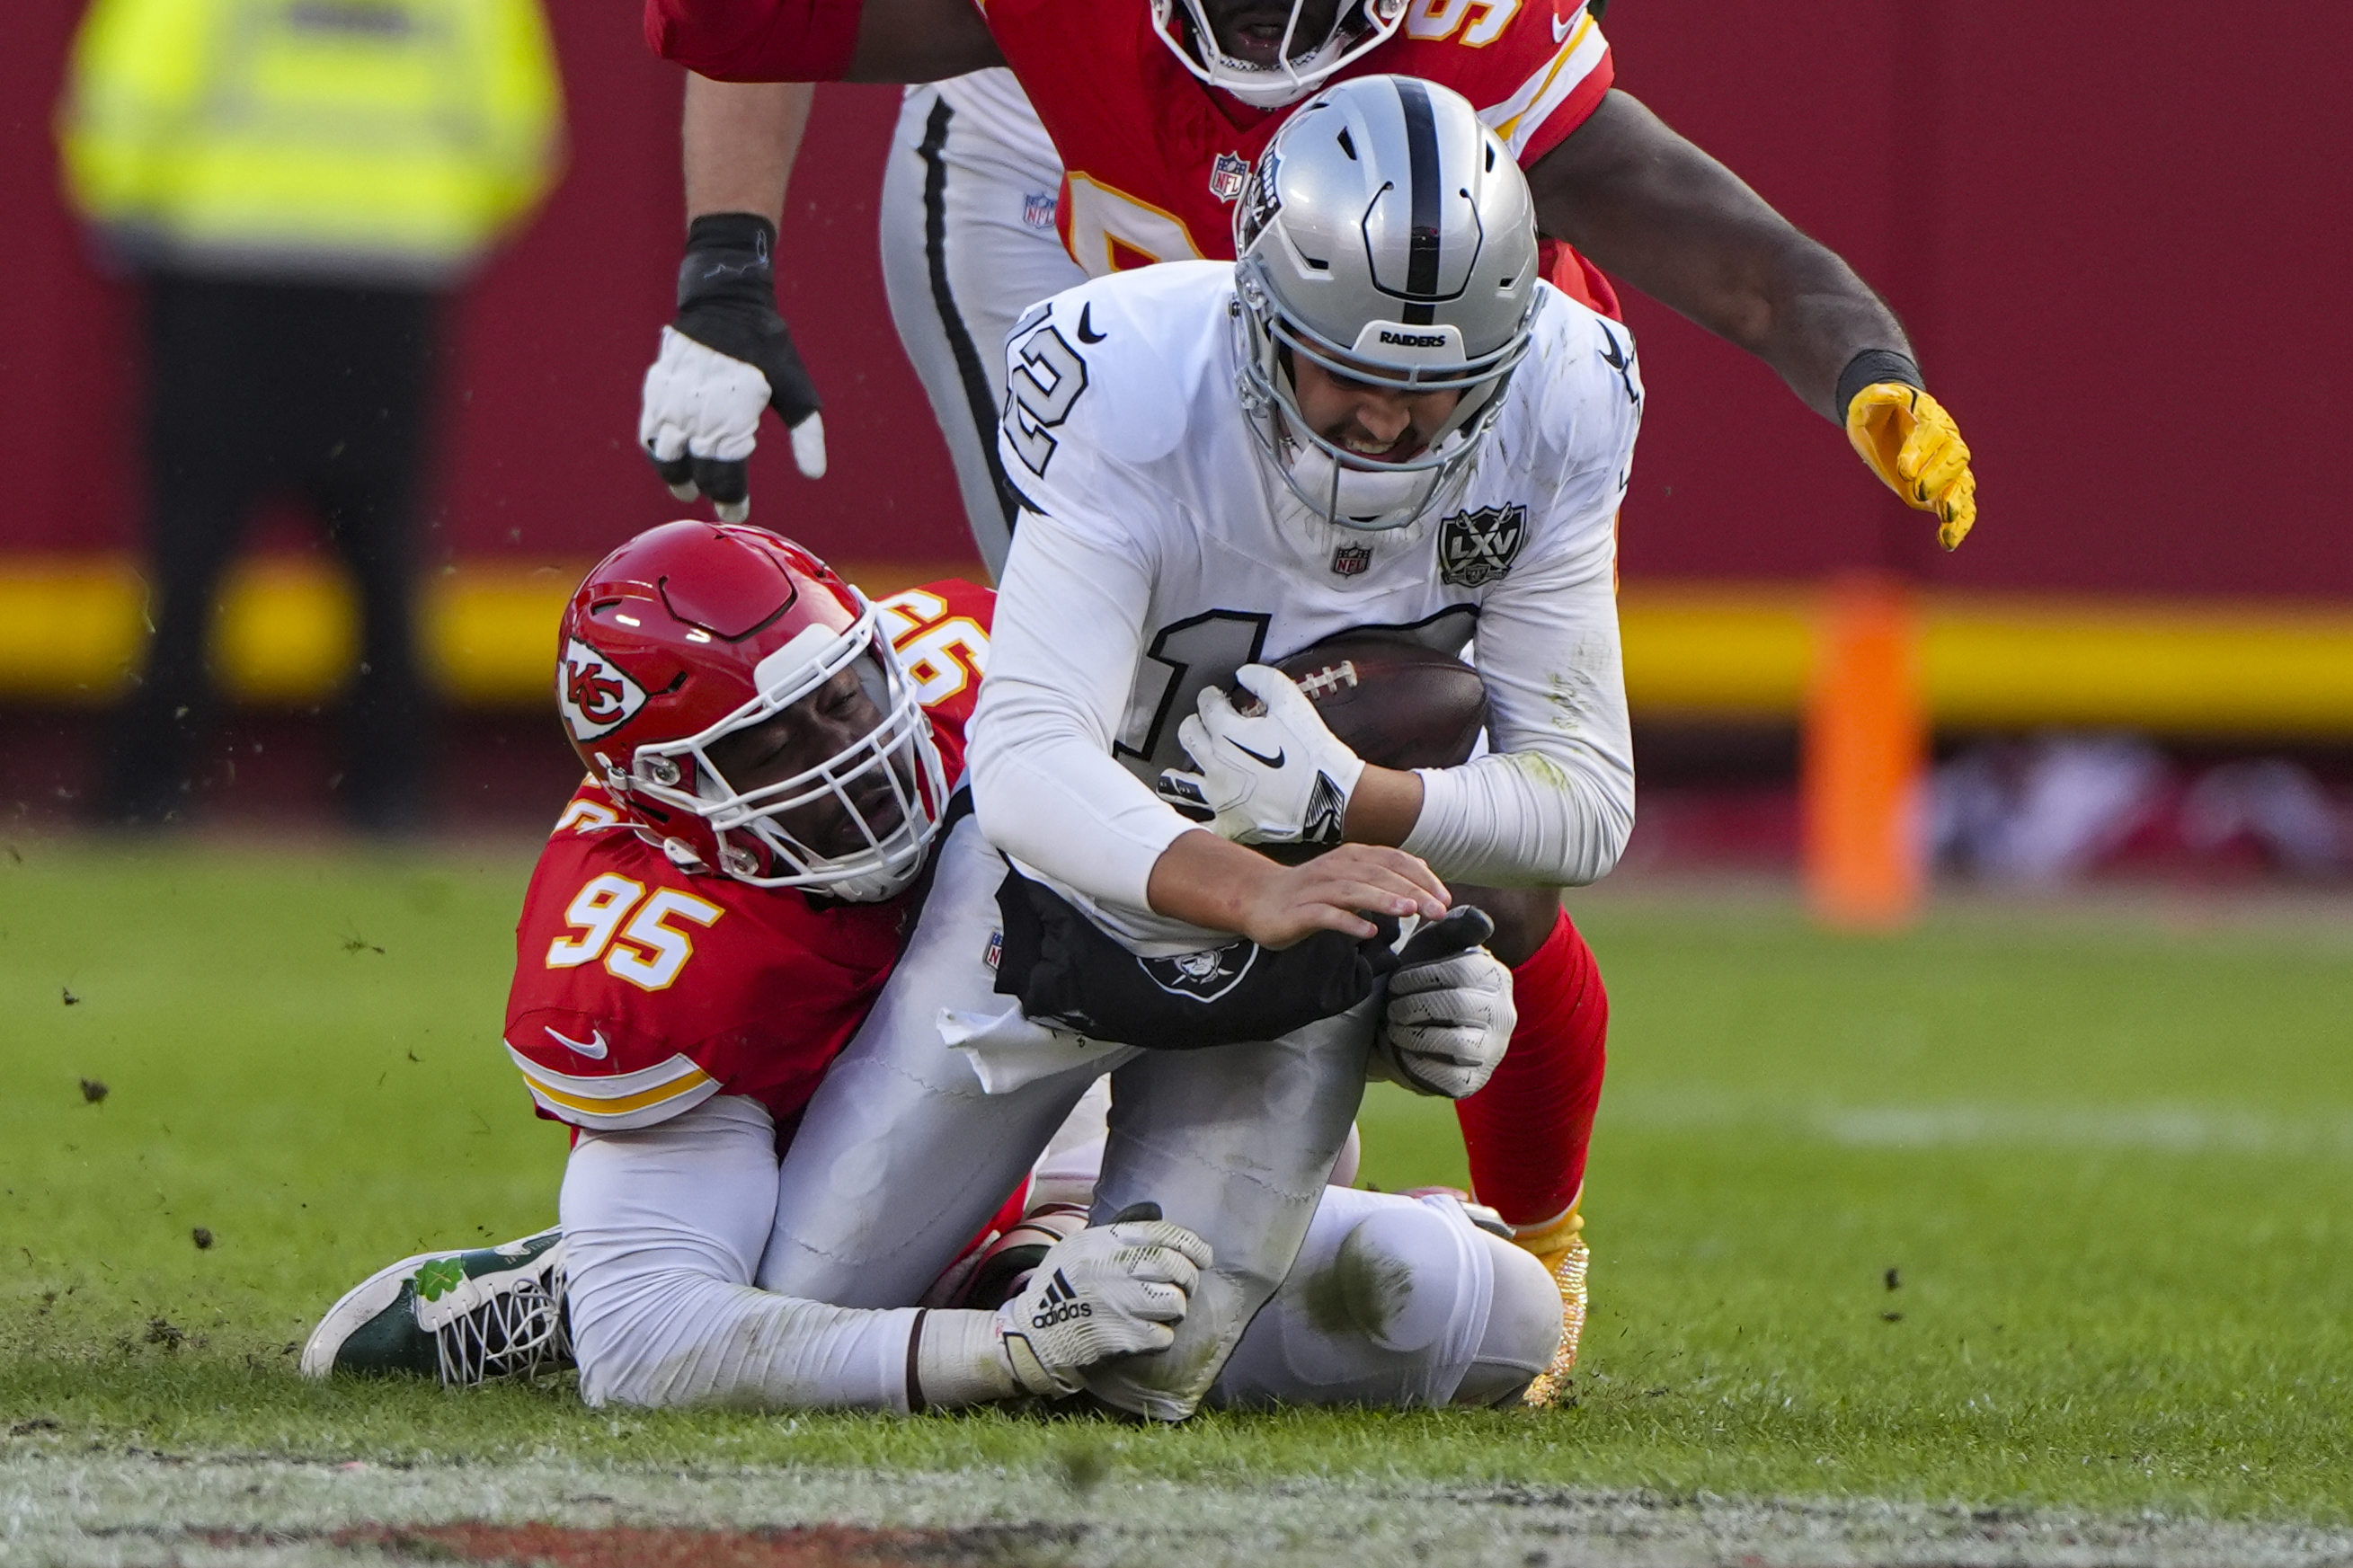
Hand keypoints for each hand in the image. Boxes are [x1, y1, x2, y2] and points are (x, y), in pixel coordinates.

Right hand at [638, 213, 825, 521]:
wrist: (725, 301)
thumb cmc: (767, 348)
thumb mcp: (797, 389)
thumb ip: (808, 434)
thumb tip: (815, 475)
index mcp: (732, 415)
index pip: (725, 472)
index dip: (730, 497)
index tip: (736, 512)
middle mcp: (697, 411)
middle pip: (694, 468)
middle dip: (705, 490)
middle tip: (716, 504)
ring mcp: (672, 399)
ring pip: (664, 453)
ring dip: (673, 475)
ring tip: (686, 489)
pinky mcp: (656, 388)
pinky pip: (649, 429)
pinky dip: (657, 449)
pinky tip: (671, 457)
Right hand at [995, 1206, 1211, 1396]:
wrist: (1035, 1334)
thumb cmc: (1062, 1287)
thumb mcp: (1079, 1246)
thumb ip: (1118, 1233)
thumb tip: (1158, 1216)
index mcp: (1103, 1242)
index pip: (1161, 1234)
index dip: (1191, 1244)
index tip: (1204, 1256)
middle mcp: (1112, 1269)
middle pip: (1174, 1266)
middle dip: (1189, 1276)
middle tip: (1187, 1285)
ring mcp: (1119, 1304)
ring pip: (1175, 1302)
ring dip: (1176, 1308)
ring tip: (1162, 1310)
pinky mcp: (1122, 1338)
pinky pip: (1164, 1335)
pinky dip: (1161, 1335)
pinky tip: (1146, 1332)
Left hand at [1156, 664, 1364, 845]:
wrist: (1327, 794)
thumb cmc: (1311, 749)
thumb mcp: (1291, 702)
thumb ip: (1264, 681)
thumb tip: (1243, 673)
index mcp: (1226, 733)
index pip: (1207, 707)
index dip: (1211, 698)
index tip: (1215, 697)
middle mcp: (1215, 764)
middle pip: (1188, 738)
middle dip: (1193, 726)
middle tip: (1200, 725)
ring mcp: (1219, 796)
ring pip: (1182, 783)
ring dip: (1178, 773)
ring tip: (1177, 772)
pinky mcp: (1229, 822)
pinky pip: (1202, 825)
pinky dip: (1194, 821)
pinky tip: (1191, 817)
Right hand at [1228, 840, 1447, 948]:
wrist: (1258, 898)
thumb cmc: (1310, 892)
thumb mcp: (1350, 877)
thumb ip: (1382, 875)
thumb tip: (1421, 871)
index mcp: (1352, 858)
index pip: (1394, 861)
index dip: (1421, 877)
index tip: (1444, 898)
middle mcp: (1336, 869)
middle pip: (1379, 875)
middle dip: (1412, 892)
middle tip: (1438, 911)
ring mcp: (1317, 889)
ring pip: (1354, 891)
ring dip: (1384, 900)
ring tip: (1410, 912)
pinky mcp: (1299, 911)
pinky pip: (1326, 915)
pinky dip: (1348, 922)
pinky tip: (1368, 932)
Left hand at [1373, 906, 1516, 1098]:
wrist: (1413, 1030)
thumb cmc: (1424, 983)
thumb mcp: (1434, 948)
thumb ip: (1453, 927)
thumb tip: (1480, 920)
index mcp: (1494, 976)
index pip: (1463, 970)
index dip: (1421, 976)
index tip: (1396, 982)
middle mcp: (1503, 1013)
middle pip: (1458, 1004)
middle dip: (1414, 1004)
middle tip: (1391, 1007)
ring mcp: (1492, 1050)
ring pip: (1454, 1040)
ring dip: (1413, 1032)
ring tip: (1394, 1026)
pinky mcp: (1473, 1081)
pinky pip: (1447, 1074)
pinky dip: (1416, 1061)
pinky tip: (1403, 1049)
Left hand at [1845, 383, 1975, 549]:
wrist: (1885, 420)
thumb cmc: (1877, 409)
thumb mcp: (1869, 401)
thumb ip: (1877, 397)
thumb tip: (1881, 393)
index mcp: (1930, 419)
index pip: (1932, 433)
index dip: (1920, 450)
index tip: (1903, 469)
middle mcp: (1945, 443)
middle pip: (1954, 459)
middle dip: (1939, 476)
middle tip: (1917, 491)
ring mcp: (1945, 469)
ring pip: (1962, 485)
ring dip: (1957, 502)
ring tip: (1948, 519)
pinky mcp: (1940, 491)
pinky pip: (1959, 507)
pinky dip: (1958, 524)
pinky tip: (1948, 542)